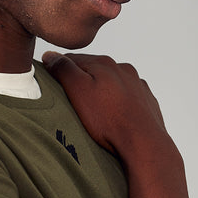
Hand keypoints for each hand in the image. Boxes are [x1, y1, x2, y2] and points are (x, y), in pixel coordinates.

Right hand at [42, 51, 166, 158]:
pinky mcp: (146, 102)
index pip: (73, 59)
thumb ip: (64, 69)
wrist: (143, 142)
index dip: (60, 70)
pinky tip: (114, 117)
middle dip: (83, 81)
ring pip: (113, 84)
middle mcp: (124, 70)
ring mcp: (138, 86)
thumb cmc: (109, 119)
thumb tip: (51, 55)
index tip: (53, 83)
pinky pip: (128, 98)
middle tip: (73, 101)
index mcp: (105, 64)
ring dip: (103, 92)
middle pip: (95, 71)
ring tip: (95, 112)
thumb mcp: (78, 90)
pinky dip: (119, 103)